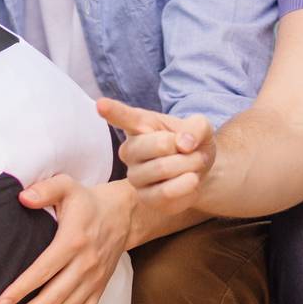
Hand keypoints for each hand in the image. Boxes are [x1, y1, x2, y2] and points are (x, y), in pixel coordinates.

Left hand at [0, 176, 130, 303]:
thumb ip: (45, 189)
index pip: (45, 269)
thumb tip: (22, 197)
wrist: (124, 214)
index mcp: (74, 240)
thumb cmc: (88, 202)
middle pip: (52, 299)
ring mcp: (94, 280)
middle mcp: (85, 264)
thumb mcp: (67, 186)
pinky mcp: (99, 289)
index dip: (22, 288)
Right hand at [97, 97, 214, 213]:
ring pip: (163, 169)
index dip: (112, 111)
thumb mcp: (201, 127)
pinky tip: (189, 181)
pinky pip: (168, 193)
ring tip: (194, 164)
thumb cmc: (193, 143)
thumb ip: (196, 128)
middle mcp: (130, 150)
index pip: (124, 117)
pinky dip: (188, 185)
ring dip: (189, 166)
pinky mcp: (145, 198)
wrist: (201, 172)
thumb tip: (184, 143)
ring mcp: (134, 176)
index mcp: (140, 125)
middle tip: (192, 149)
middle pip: (155, 145)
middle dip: (184, 148)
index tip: (100, 105)